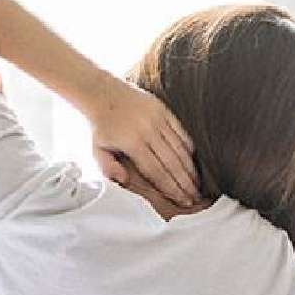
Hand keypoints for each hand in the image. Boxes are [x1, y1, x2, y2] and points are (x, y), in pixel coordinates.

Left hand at [88, 75, 200, 206]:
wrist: (103, 94)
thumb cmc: (101, 127)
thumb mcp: (97, 150)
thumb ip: (108, 168)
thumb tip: (124, 180)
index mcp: (132, 143)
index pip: (156, 171)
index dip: (171, 188)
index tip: (182, 201)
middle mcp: (148, 131)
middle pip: (172, 163)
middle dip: (185, 183)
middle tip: (195, 197)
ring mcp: (158, 119)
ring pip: (180, 148)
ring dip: (190, 169)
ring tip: (197, 184)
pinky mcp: (164, 110)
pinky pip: (181, 132)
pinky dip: (189, 148)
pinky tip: (193, 162)